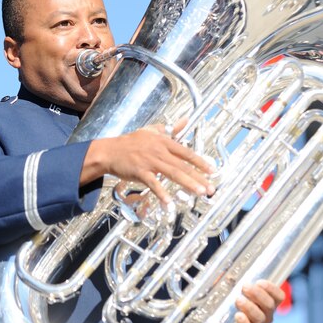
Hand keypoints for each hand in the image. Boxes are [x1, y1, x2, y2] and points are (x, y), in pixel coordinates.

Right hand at [82, 118, 215, 203]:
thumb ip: (170, 128)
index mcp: (163, 141)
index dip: (200, 162)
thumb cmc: (131, 142)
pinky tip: (169, 203)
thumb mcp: (151, 131)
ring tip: (200, 192)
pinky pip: (153, 184)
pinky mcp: (140, 172)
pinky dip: (161, 193)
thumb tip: (185, 120)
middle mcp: (159, 151)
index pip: (186, 152)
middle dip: (199, 177)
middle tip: (211, 188)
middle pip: (183, 165)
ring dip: (188, 183)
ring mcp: (149, 162)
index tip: (212, 170)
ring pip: (172, 173)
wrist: (109, 151)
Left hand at [234, 279, 284, 322]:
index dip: (272, 289)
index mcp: (269, 303)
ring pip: (260, 318)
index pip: (278, 296)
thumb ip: (239, 284)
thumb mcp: (241, 293)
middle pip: (269, 305)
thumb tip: (229, 274)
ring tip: (238, 300)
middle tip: (245, 287)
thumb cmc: (238, 305)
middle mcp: (267, 315)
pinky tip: (238, 316)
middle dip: (257, 295)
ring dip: (250, 307)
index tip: (259, 282)